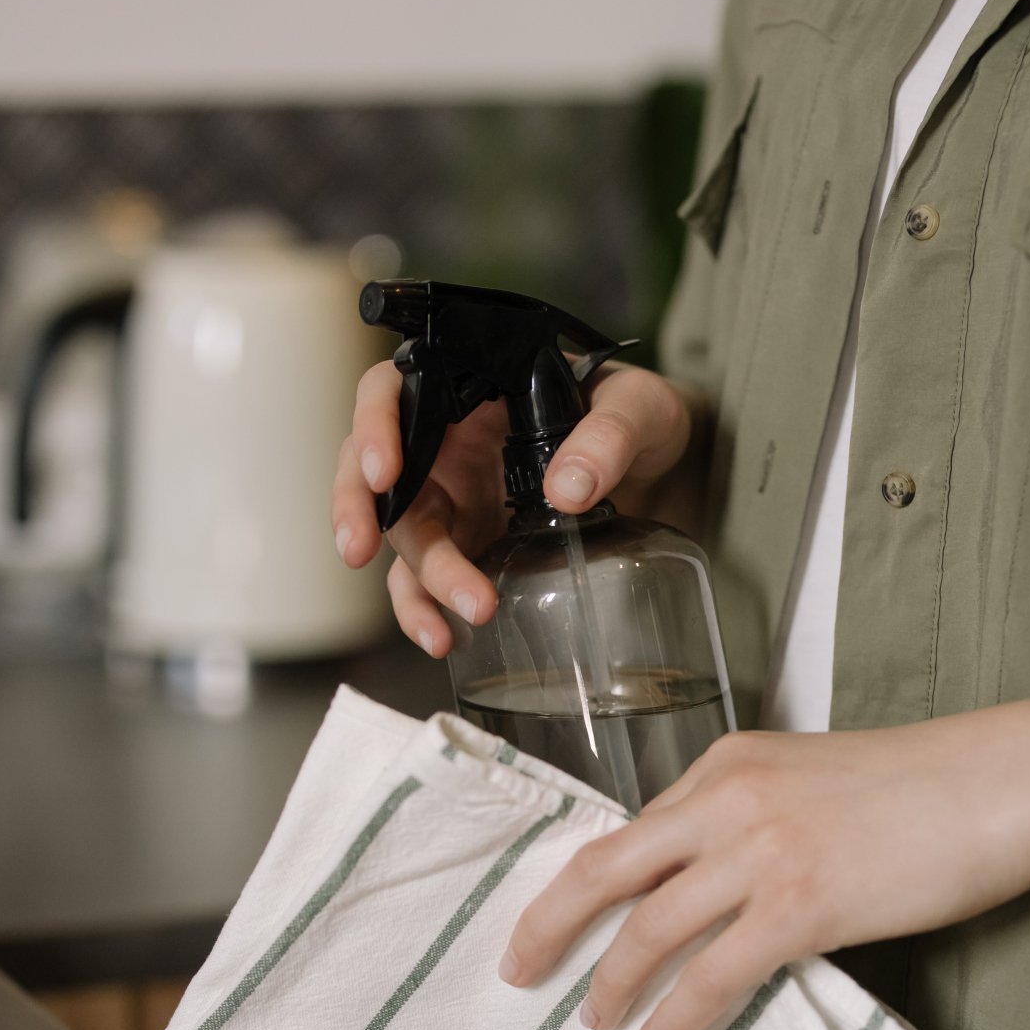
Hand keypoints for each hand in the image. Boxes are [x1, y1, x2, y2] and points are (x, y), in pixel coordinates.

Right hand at [329, 358, 692, 656]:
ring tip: (453, 621)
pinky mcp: (471, 548)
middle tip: (359, 550)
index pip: (395, 392)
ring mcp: (457, 500)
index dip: (374, 426)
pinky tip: (446, 639)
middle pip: (376, 471)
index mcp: (472, 390)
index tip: (386, 470)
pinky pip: (427, 582)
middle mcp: (450, 443)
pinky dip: (426, 611)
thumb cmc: (644, 418)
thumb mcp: (641, 409)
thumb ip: (610, 435)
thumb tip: (567, 488)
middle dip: (359, 511)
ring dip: (417, 581)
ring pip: (404, 536)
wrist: (670, 469)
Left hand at [497, 705, 1029, 1029]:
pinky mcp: (802, 905)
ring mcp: (760, 852)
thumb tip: (708, 881)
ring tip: (594, 1020)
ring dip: (609, 982)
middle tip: (517, 970)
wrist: (1002, 783)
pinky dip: (675, 1014)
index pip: (634, 829)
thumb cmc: (921, 785)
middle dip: (549, 924)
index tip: (555, 918)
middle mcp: (727, 798)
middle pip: (606, 869)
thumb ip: (752, 813)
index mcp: (727, 761)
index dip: (585, 882)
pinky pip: (713, 974)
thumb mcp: (812, 776)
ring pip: (649, 928)